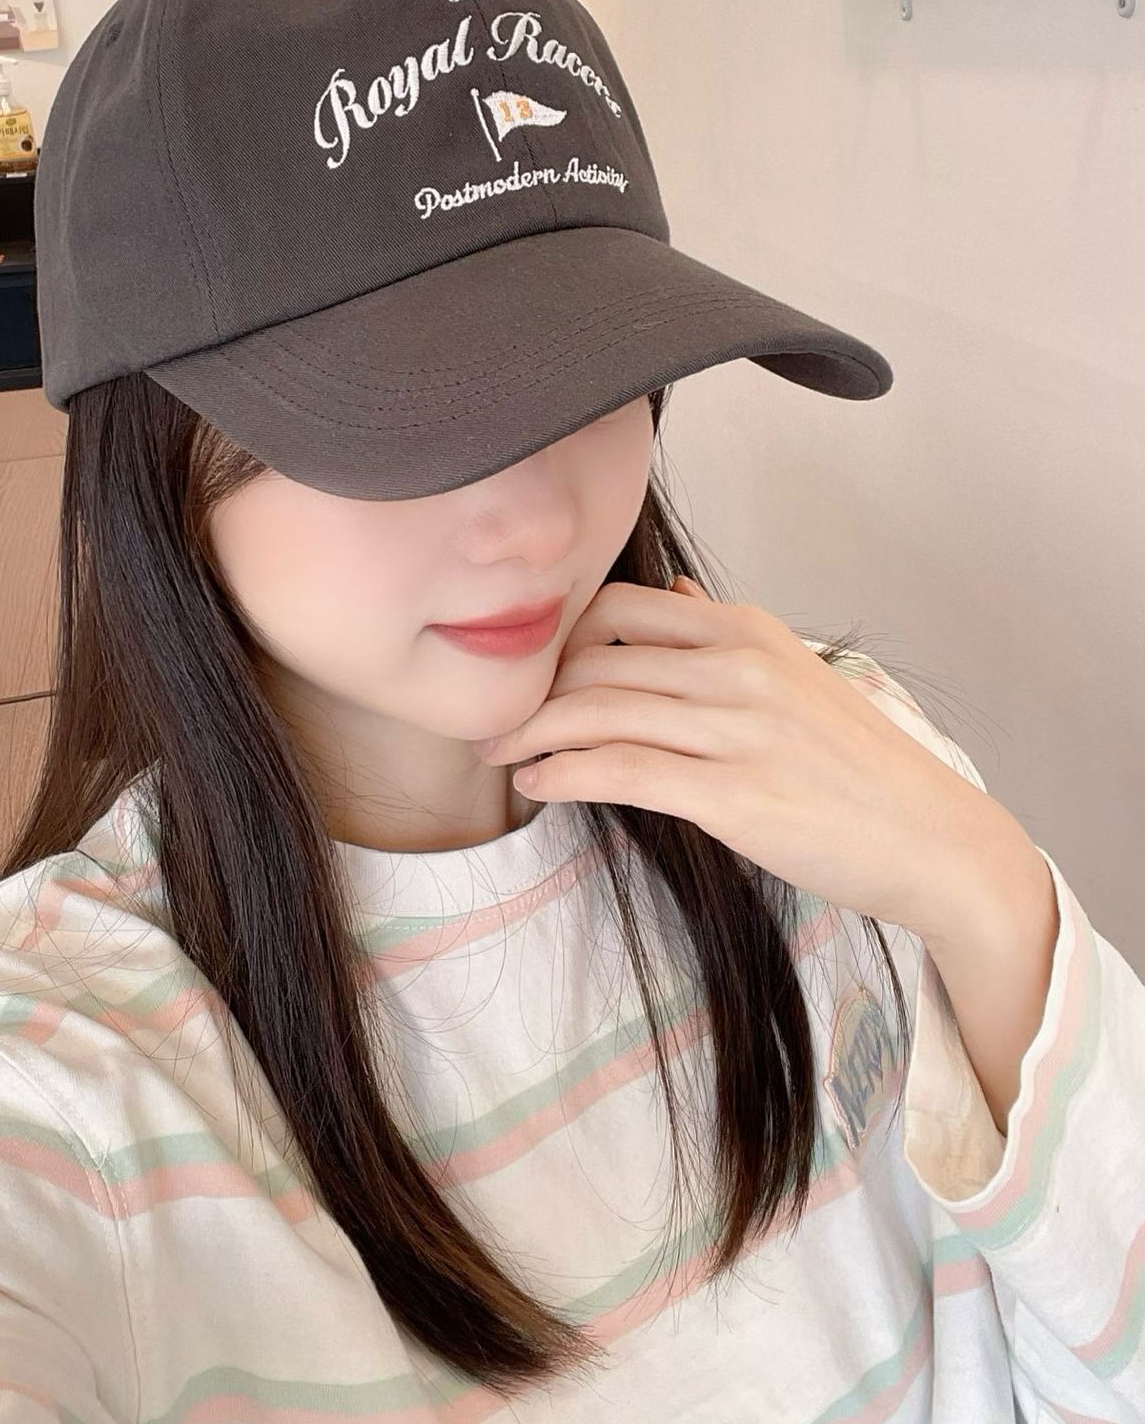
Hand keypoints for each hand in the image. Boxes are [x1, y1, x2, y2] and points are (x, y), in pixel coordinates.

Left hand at [474, 577, 1027, 946]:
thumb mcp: (794, 673)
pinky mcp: (734, 794)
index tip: (532, 676)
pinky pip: (622, 770)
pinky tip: (535, 785)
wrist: (933, 837)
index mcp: (746, 630)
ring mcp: (737, 728)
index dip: (560, 641)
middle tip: (490, 720)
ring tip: (498, 753)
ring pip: (598, 712)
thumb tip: (675, 586)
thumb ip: (723, 631)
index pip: (619, 607)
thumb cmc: (857, 764)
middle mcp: (737, 666)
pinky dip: (564, 774)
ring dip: (530, 733)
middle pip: (596, 659)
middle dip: (531, 690)